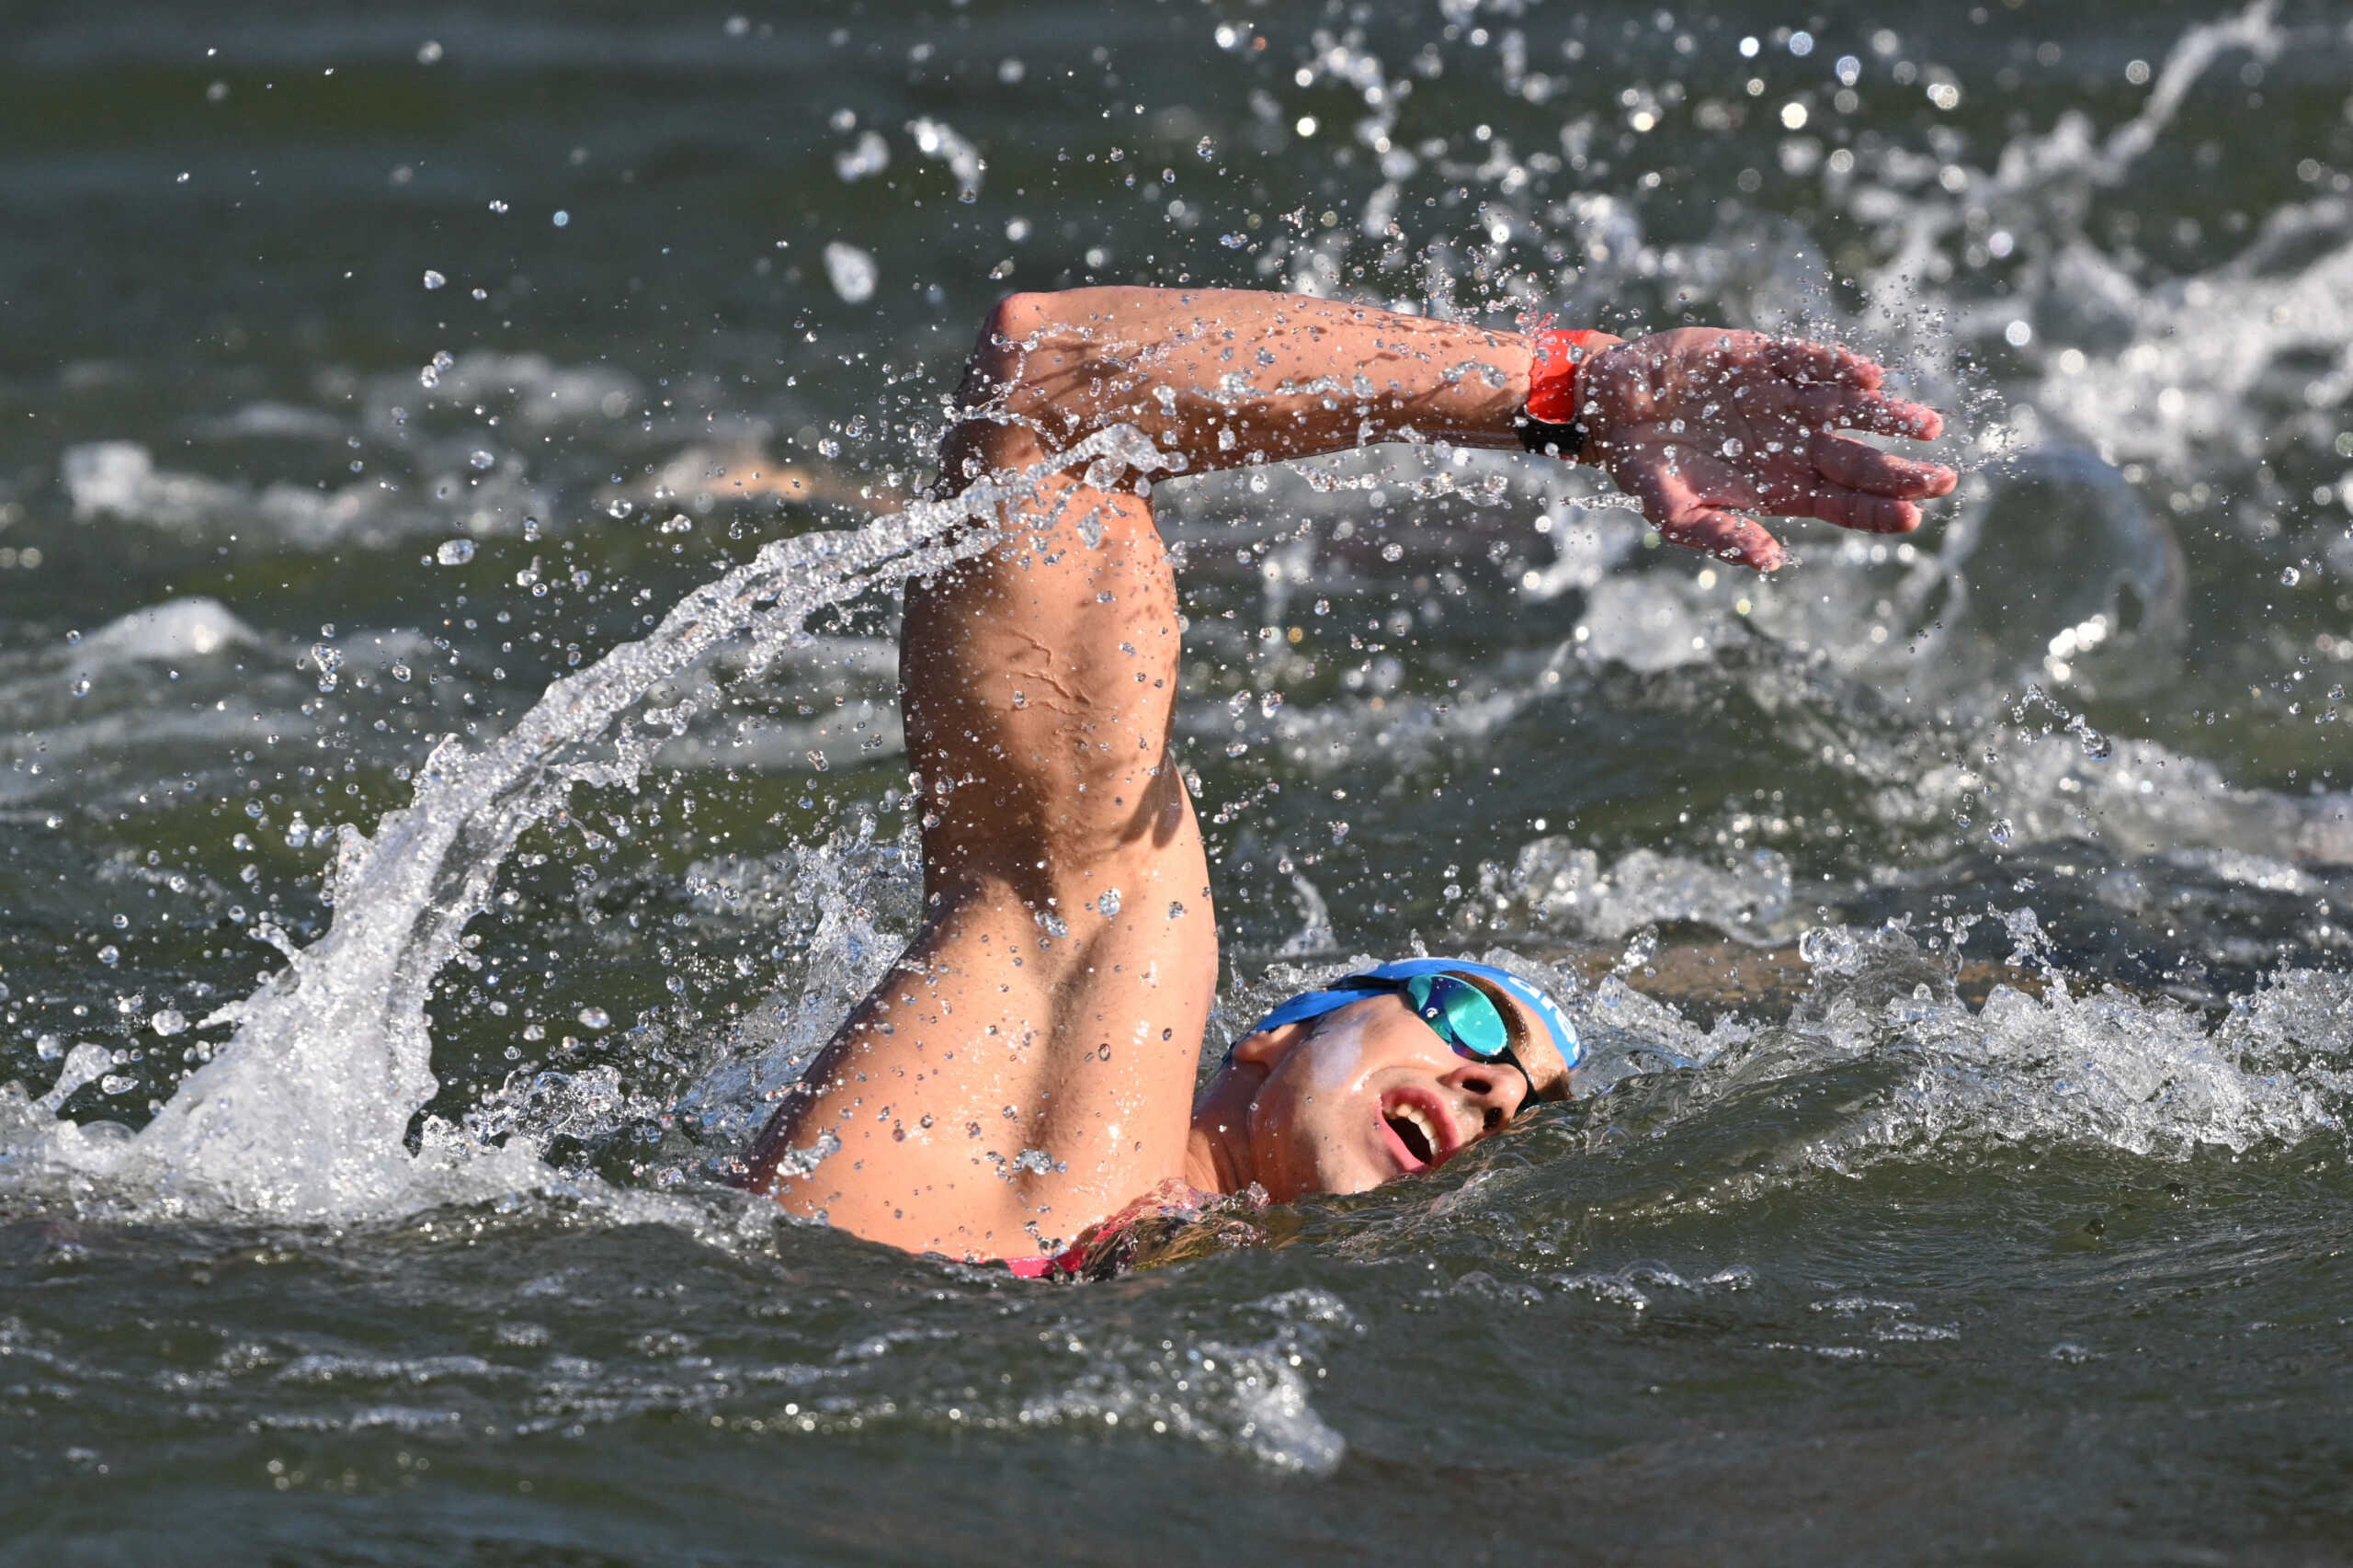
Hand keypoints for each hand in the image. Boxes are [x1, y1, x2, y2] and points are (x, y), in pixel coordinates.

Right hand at [1576, 328, 1956, 571]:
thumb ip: (1720, 537)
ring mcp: (1782, 400)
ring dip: (1886, 416)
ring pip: (1848, 409)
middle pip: (1857, 461)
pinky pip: (1810, 362)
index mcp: (1778, 487)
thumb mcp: (1672, 515)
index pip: (1840, 504)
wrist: (1611, 408)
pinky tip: (1870, 378)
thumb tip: (1771, 560)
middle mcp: (1791, 445)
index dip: (1877, 512)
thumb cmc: (1644, 469)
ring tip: (1925, 424)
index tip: (1912, 519)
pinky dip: (1838, 368)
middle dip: (1901, 472)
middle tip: (1944, 479)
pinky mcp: (1763, 359)